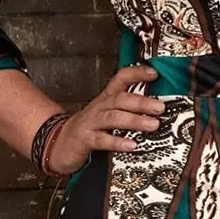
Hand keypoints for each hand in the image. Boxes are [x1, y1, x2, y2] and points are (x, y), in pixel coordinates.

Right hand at [43, 64, 161, 173]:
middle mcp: (99, 107)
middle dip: (141, 102)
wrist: (59, 143)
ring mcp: (91, 123)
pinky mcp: (85, 139)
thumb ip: (127, 109)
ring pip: (113, 118)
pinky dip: (117, 142)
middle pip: (120, 99)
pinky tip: (131, 145)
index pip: (120, 79)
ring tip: (152, 125)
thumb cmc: (90, 129)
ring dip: (134, 120)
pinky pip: (102, 140)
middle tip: (160, 107)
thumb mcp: (107, 114)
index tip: (154, 73)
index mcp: (106, 99)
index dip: (136, 73)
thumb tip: (156, 108)